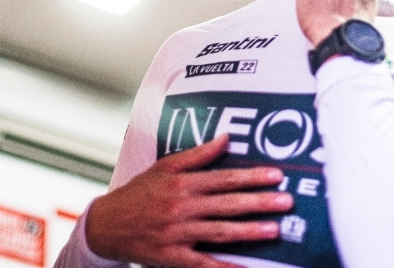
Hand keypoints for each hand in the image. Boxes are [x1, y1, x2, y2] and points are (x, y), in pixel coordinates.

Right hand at [85, 133, 293, 267]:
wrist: (107, 224)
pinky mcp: (172, 256)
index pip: (222, 178)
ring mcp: (178, 233)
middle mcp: (182, 206)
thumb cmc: (138, 192)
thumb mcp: (164, 166)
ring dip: (249, 231)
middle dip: (258, 202)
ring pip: (219, 232)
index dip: (250, 176)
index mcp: (182, 183)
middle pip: (226, 204)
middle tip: (286, 201)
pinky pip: (202, 264)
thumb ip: (198, 154)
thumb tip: (226, 139)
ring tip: (275, 229)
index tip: (276, 175)